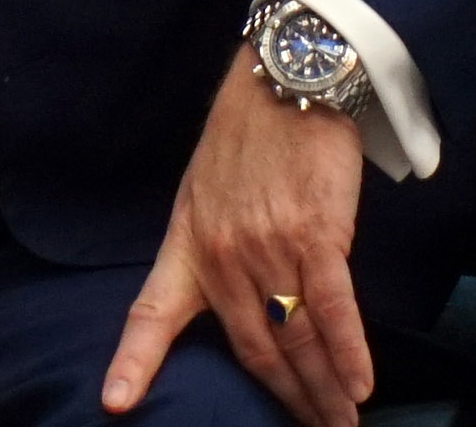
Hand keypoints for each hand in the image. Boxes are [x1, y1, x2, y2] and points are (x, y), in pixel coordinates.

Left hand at [99, 50, 369, 426]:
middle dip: (288, 400)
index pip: (152, 313)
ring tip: (342, 425)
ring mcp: (270, 248)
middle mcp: (224, 257)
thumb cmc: (246, 137)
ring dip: (323, 390)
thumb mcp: (202, 193)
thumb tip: (240, 300)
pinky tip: (359, 386)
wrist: (286, 83)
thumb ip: (212, 251)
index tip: (116, 403)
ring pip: (297, 338)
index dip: (134, 361)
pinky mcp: (317, 235)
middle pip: (256, 350)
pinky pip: (334, 308)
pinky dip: (348, 353)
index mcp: (187, 247)